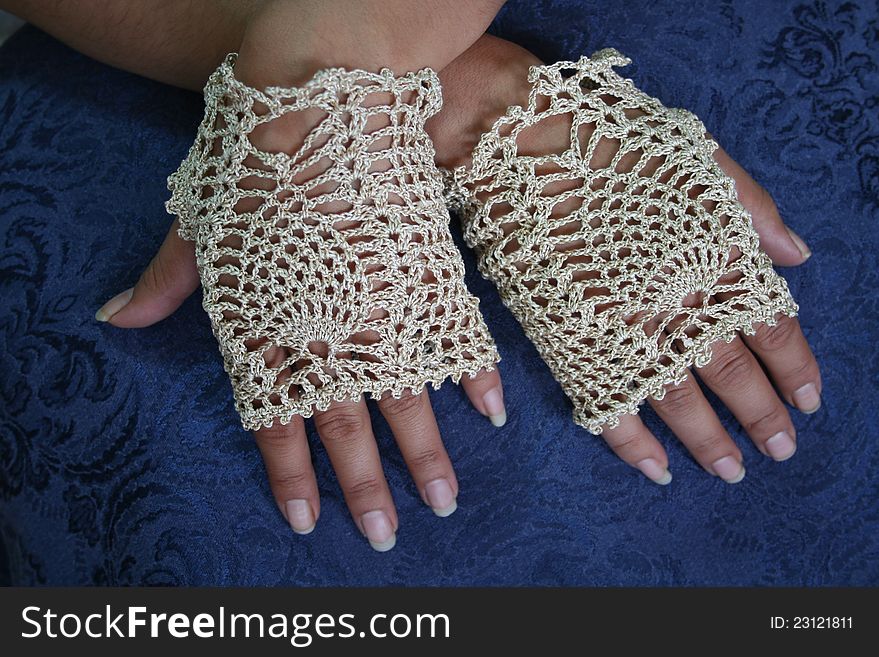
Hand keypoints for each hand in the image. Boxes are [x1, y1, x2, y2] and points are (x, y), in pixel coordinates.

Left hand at [95, 6, 507, 550]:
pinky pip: (453, 338)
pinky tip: (485, 415)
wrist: (319, 94)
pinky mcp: (426, 275)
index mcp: (269, 330)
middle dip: (367, 487)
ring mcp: (383, 308)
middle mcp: (328, 333)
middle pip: (348, 427)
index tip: (310, 519)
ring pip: (407, 399)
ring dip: (426, 455)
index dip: (294, 476)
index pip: (280, 422)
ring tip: (442, 500)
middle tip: (386, 534)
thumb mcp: (197, 222)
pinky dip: (472, 377)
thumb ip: (168, 282)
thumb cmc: (251, 158)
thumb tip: (117, 321)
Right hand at [430, 36, 821, 483]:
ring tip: (731, 470)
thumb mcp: (694, 156)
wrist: (517, 144)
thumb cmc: (608, 141)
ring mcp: (622, 328)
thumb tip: (797, 259)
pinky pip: (607, 405)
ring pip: (677, 402)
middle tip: (778, 452)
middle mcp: (674, 303)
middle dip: (761, 417)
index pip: (770, 327)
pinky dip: (632, 443)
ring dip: (708, 442)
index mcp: (711, 258)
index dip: (794, 368)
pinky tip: (655, 468)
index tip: (809, 402)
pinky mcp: (571, 342)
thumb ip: (749, 207)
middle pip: (731, 375)